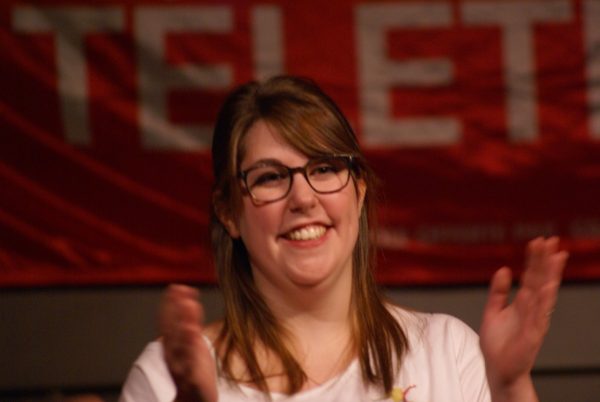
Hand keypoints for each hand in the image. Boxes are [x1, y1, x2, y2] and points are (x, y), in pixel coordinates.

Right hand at [159, 284, 217, 401]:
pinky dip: (190, 348)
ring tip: (188, 305)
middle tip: (177, 289)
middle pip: (171, 329)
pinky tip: (193, 334)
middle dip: (173, 309)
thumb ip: (190, 320)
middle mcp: (173, 354)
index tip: (174, 286)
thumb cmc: (193, 369)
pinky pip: (190, 362)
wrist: (194, 401)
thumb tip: (187, 296)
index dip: (170, 304)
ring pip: (180, 343)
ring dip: (183, 322)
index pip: (168, 322)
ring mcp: (182, 365)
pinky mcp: (192, 378)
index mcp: (172, 346)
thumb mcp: (191, 342)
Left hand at [479, 237, 567, 399]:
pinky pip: (539, 315)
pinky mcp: (532, 334)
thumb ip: (498, 291)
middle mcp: (532, 309)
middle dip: (545, 260)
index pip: (532, 276)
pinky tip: (548, 287)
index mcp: (523, 302)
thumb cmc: (497, 343)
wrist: (497, 369)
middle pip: (541, 279)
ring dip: (550, 275)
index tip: (539, 241)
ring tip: (556, 257)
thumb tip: (505, 269)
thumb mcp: (493, 310)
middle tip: (552, 239)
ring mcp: (534, 320)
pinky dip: (544, 301)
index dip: (535, 259)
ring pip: (544, 294)